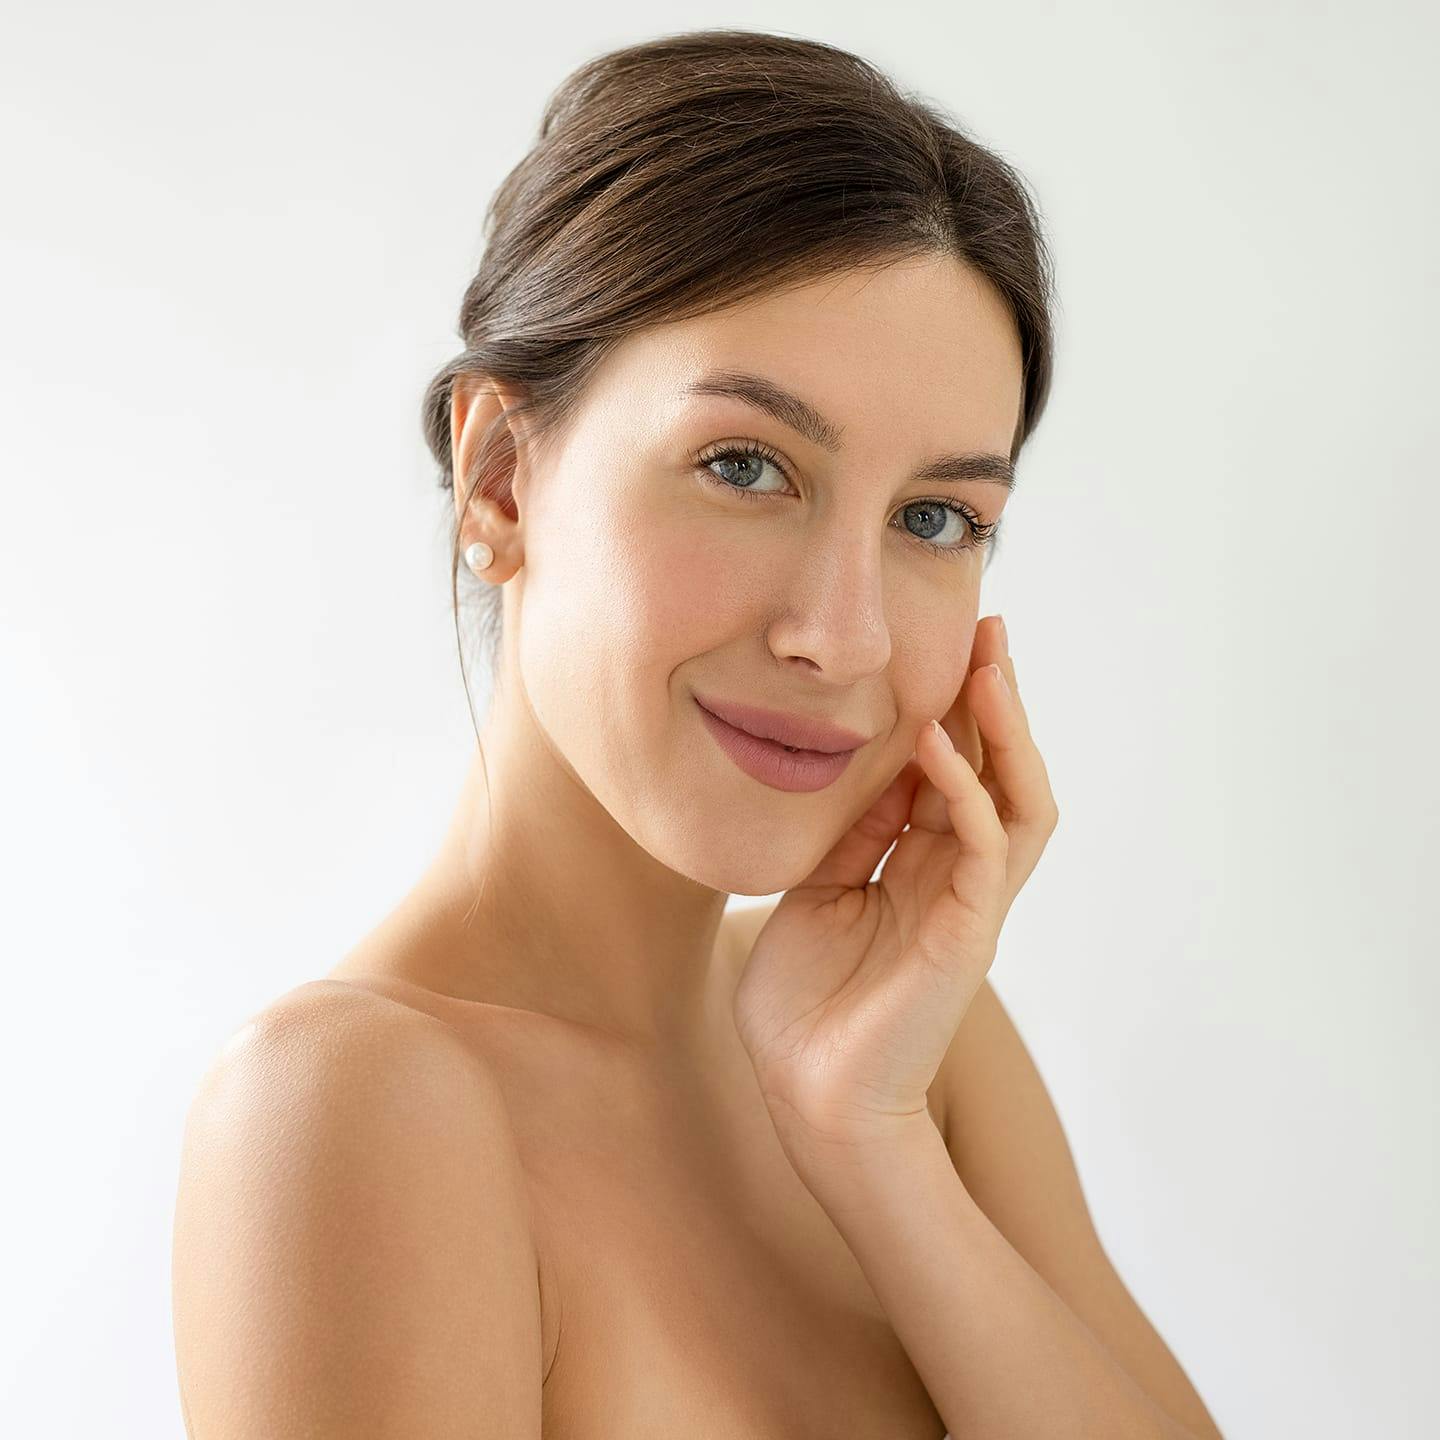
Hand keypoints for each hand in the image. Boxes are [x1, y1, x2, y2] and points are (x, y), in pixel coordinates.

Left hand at [732, 615, 1058, 1168]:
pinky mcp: (967, 933)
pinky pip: (984, 847)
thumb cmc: (805, 1005)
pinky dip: (967, 792)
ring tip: (988, 664)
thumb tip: (862, 765)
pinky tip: (935, 744)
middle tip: (987, 623)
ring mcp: (968, 904)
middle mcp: (954, 877)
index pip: (951, 770)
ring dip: (1006, 730)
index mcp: (918, 866)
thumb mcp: (814, 892)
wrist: (809, 1096)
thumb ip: (848, 834)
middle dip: (994, 698)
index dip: (950, 709)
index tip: (940, 643)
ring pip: (1017, 799)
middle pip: (997, 770)